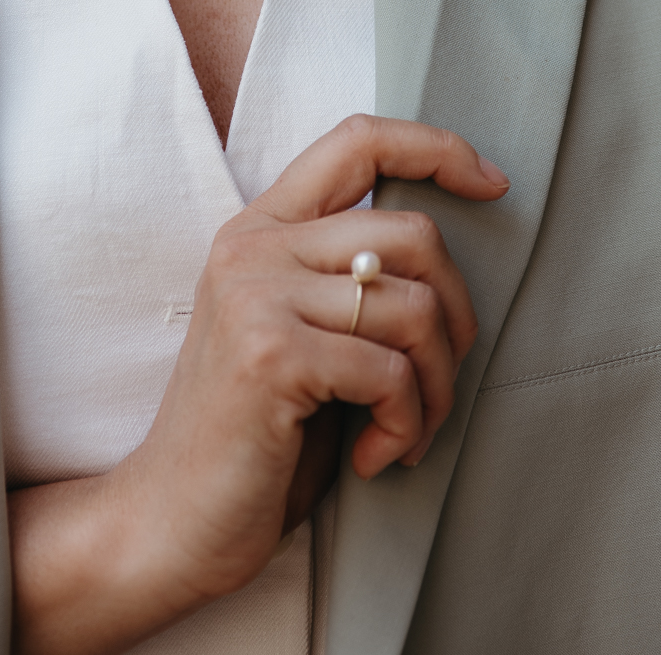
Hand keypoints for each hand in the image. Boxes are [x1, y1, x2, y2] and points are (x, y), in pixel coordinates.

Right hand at [10, 114, 507, 654]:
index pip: (357, 140)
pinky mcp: (272, 354)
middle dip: (456, 317)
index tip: (492, 183)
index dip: (436, 148)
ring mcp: (257, 295)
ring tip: (405, 431)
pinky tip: (375, 456)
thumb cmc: (251, 437)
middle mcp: (254, 246)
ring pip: (415, 307)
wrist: (169, 520)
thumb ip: (345, 278)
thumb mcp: (297, 331)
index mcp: (261, 229)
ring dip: (436, 387)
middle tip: (434, 386)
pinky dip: (406, 424)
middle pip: (413, 234)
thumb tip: (444, 264)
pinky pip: (392, 373)